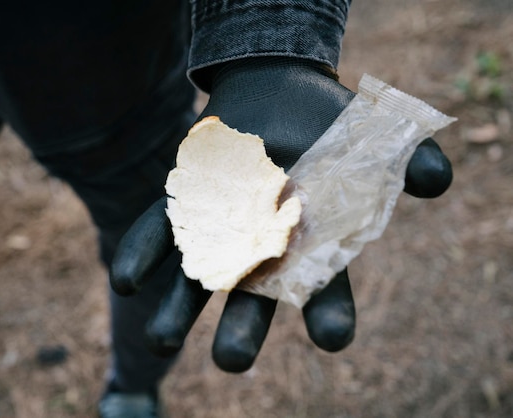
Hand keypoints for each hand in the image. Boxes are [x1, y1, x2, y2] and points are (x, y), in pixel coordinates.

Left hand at [110, 57, 451, 371]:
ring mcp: (220, 230)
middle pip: (252, 300)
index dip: (329, 314)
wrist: (274, 93)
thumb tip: (438, 179)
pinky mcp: (185, 205)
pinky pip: (160, 233)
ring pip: (198, 280)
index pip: (324, 290)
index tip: (332, 339)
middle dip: (241, 331)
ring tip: (162, 340)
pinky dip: (144, 254)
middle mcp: (263, 250)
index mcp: (312, 245)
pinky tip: (128, 279)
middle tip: (230, 363)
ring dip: (178, 310)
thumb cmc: (327, 124)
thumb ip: (405, 159)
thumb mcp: (370, 137)